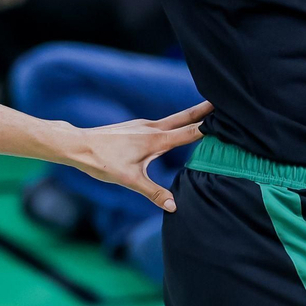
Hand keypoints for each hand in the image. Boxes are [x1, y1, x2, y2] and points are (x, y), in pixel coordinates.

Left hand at [67, 100, 211, 211]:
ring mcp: (143, 125)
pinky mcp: (136, 128)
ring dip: (190, 116)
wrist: (78, 145)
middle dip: (203, 110)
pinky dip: (175, 123)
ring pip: (173, 120)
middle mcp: (151, 128)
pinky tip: (175, 128)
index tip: (227, 116)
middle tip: (223, 100)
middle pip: (184, 118)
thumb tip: (175, 206)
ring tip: (206, 114)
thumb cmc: (103, 161)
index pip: (189, 131)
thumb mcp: (130, 180)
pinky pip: (162, 124)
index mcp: (155, 139)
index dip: (209, 125)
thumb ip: (154, 193)